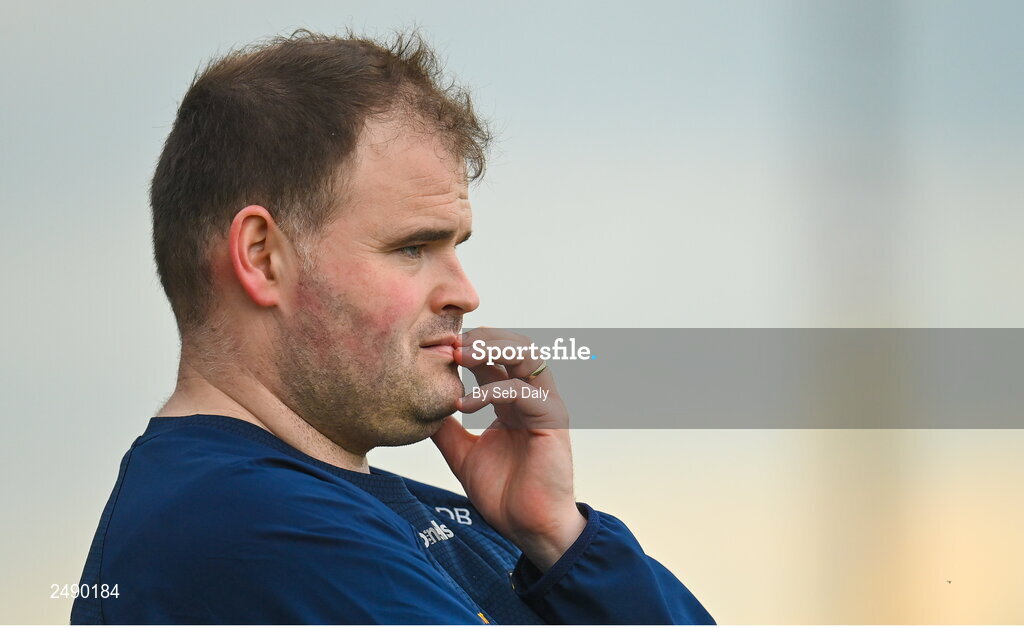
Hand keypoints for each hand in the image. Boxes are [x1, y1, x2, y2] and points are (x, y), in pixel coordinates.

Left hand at [430, 328, 586, 571]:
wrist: (528, 527)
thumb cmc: (503, 493)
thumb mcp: (462, 454)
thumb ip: (446, 430)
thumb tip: (419, 409)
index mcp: (512, 400)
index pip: (493, 357)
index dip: (466, 347)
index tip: (435, 347)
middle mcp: (531, 396)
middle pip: (513, 344)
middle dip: (481, 337)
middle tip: (449, 343)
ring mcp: (544, 404)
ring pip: (527, 354)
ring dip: (493, 348)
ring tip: (460, 355)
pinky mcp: (552, 419)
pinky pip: (524, 391)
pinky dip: (493, 390)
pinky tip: (465, 404)